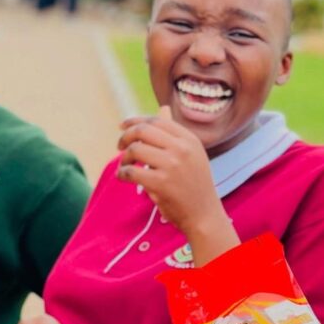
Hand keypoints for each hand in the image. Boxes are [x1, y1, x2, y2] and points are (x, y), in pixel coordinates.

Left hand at [117, 108, 223, 236]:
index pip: (156, 120)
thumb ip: (174, 133)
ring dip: (124, 158)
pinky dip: (123, 174)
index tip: (122, 127)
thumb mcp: (191, 154)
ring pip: (135, 149)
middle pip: (142, 131)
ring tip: (124, 166)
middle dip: (125, 137)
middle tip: (119, 146)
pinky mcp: (161, 183)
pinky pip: (131, 171)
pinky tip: (123, 177)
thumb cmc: (195, 185)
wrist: (205, 215)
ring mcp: (172, 165)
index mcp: (190, 139)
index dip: (135, 121)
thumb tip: (163, 108)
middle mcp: (182, 149)